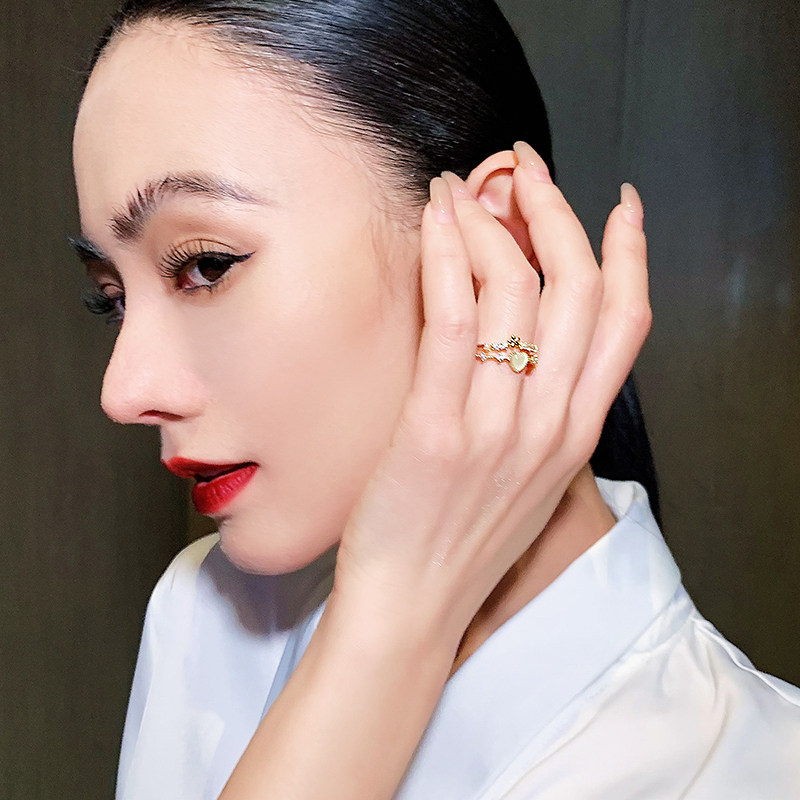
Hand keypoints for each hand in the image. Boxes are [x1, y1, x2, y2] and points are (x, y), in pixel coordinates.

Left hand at [333, 142, 650, 648]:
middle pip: (577, 289)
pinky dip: (447, 258)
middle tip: (524, 166)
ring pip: (514, 292)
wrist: (413, 605)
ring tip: (460, 188)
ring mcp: (497, 429)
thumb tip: (525, 336)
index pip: (626, 324)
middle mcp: (549, 424)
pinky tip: (434, 220)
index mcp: (575, 434)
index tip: (621, 206)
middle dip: (556, 210)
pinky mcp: (437, 431)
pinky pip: (452, 323)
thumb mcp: (526, 477)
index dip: (631, 254)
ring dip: (489, 221)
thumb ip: (539, 409)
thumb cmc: (461, 540)